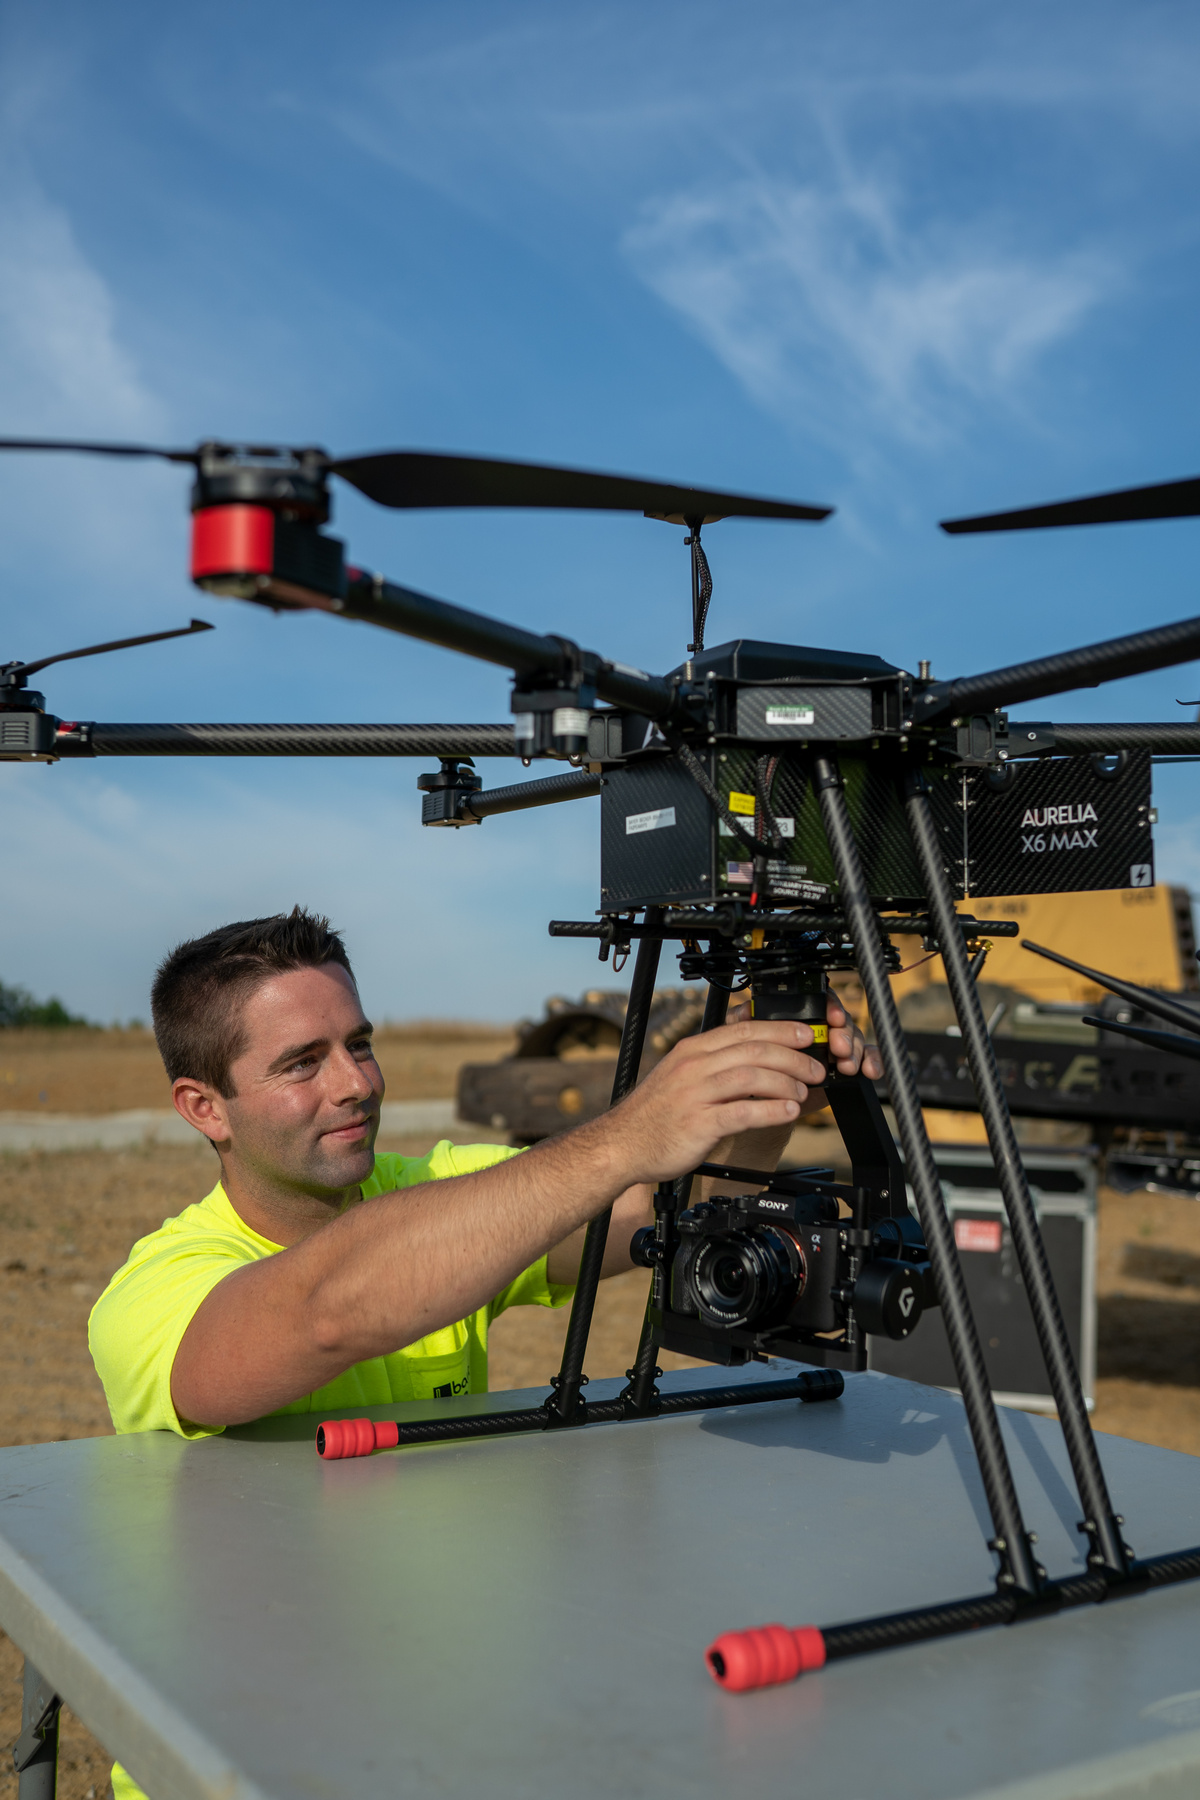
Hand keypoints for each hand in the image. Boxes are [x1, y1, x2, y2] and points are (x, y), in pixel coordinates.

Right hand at [599, 1017, 827, 1188]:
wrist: (621, 1145)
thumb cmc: (654, 1115)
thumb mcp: (681, 1076)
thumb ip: (714, 1064)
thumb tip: (756, 1060)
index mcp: (692, 1050)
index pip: (743, 1029)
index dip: (781, 1030)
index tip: (806, 1035)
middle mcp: (693, 1067)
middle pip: (753, 1050)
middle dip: (792, 1056)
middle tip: (815, 1067)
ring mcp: (695, 1094)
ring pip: (751, 1076)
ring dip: (786, 1082)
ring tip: (803, 1092)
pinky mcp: (698, 1124)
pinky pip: (743, 1112)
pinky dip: (771, 1110)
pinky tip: (788, 1112)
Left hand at [727, 991, 880, 1112]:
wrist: (764, 1102)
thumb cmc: (756, 1067)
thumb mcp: (745, 1043)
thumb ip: (742, 1024)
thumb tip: (743, 1012)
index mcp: (799, 1017)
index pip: (820, 1001)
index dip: (829, 1005)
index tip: (831, 1017)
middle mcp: (821, 1029)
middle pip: (841, 1021)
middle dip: (844, 1033)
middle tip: (839, 1047)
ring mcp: (836, 1047)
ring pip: (856, 1039)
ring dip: (856, 1050)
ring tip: (847, 1064)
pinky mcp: (846, 1066)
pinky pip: (868, 1058)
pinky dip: (872, 1062)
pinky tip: (870, 1070)